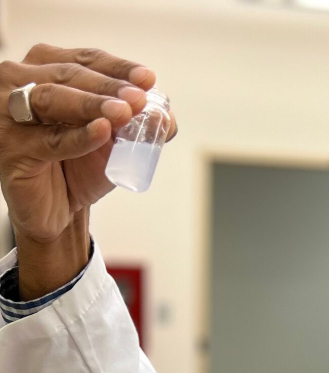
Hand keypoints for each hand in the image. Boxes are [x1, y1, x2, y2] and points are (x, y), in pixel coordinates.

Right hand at [0, 43, 177, 244]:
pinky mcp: (10, 148)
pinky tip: (101, 132)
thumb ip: (139, 126)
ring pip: (52, 99)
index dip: (117, 68)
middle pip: (68, 76)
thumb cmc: (80, 166)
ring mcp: (8, 113)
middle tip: (139, 98)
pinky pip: (49, 140)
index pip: (84, 60)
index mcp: (43, 68)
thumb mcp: (114, 142)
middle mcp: (19, 82)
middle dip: (108, 87)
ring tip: (124, 113)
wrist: (58, 210)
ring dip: (92, 104)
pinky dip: (78, 136)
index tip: (148, 79)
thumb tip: (167, 117)